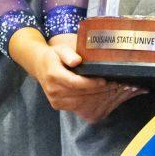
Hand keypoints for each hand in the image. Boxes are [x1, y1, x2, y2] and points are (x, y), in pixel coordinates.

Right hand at [29, 34, 144, 122]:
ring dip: (98, 98)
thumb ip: (68, 54)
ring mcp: (55, 100)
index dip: (92, 84)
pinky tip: (102, 96)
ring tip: (112, 90)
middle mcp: (53, 90)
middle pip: (81, 94)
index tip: (105, 81)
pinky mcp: (58, 105)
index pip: (76, 83)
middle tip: (116, 85)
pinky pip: (77, 106)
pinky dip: (91, 102)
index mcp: (54, 75)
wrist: (38, 65)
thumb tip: (77, 60)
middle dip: (99, 91)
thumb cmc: (53, 55)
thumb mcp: (59, 49)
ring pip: (81, 102)